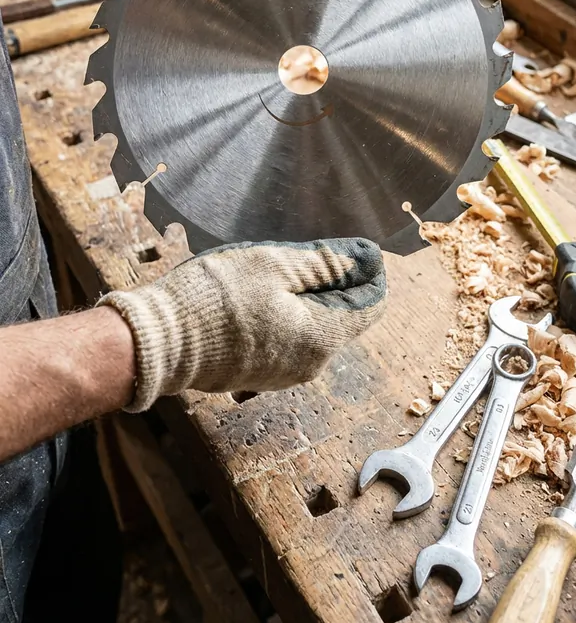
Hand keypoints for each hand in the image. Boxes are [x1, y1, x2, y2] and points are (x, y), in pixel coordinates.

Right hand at [98, 238, 385, 410]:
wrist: (158, 342)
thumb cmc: (215, 298)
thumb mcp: (274, 266)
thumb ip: (325, 264)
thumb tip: (367, 259)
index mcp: (322, 338)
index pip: (371, 305)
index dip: (369, 272)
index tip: (354, 247)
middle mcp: (310, 364)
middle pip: (343, 317)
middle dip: (336, 281)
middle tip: (307, 251)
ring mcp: (283, 374)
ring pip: (314, 327)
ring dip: (307, 297)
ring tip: (278, 269)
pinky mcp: (258, 374)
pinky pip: (288, 339)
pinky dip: (285, 314)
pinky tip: (259, 294)